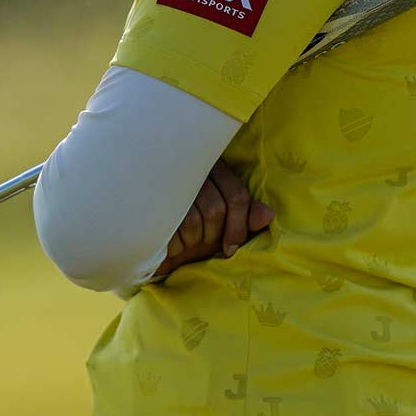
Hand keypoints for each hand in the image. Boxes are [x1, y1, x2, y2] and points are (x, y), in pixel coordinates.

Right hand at [151, 158, 273, 280]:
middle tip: (202, 242)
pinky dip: (174, 245)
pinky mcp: (148, 199)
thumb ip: (246, 218)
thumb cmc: (190, 228)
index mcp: (213, 167)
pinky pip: (171, 229)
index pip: (237, 195)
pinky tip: (169, 241)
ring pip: (194, 220)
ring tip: (184, 240)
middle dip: (213, 235)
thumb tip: (267, 215)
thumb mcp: (222, 226)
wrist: (149, 236)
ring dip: (192, 241)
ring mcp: (166, 182)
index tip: (231, 248)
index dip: (240, 226)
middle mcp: (190, 168)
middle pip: (216, 209)